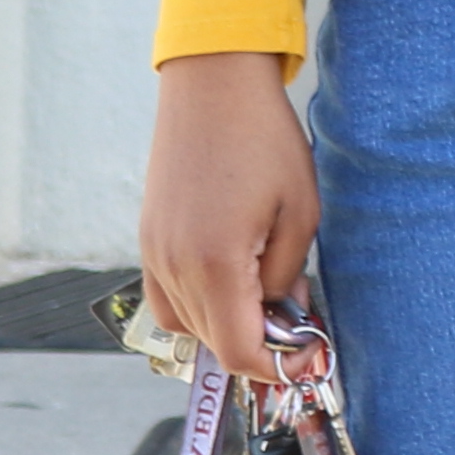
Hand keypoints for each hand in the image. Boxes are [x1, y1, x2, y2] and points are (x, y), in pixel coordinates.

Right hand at [138, 53, 320, 374]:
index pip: (238, 352)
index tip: (307, 360)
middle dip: (258, 349)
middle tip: (298, 330)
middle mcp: (174, 267)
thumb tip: (283, 315)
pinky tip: (233, 284)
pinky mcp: (148, 240)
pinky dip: (199, 308)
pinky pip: (167, 300)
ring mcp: (153, 254)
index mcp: (215, 264)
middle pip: (213, 344)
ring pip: (188, 326)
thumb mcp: (300, 211)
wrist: (212, 87)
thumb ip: (289, 276)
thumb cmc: (264, 141)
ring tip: (269, 299)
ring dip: (228, 328)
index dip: (276, 368)